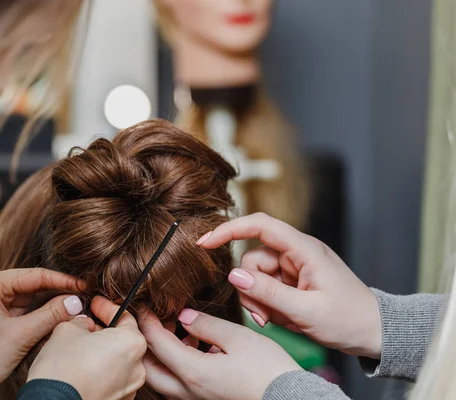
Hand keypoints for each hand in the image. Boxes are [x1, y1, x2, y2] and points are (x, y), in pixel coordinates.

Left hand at [0, 268, 85, 385]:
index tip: (81, 285)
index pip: (33, 275)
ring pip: (29, 301)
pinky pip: (24, 314)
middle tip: (81, 298)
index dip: (61, 280)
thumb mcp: (18, 336)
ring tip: (73, 309)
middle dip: (57, 294)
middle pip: (32, 287)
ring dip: (50, 306)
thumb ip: (49, 316)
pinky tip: (58, 318)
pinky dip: (41, 317)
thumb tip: (75, 303)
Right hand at [27, 297, 147, 399]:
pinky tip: (83, 370)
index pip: (123, 316)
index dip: (106, 307)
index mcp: (131, 343)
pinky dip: (102, 373)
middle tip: (86, 326)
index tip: (95, 304)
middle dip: (105, 331)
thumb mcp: (67, 330)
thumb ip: (81, 322)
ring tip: (81, 350)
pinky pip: (113, 381)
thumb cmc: (62, 368)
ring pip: (118, 362)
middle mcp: (138, 367)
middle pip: (123, 341)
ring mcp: (129, 388)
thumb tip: (85, 325)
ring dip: (103, 353)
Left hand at [139, 308, 299, 399]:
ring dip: (162, 355)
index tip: (144, 305)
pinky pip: (179, 386)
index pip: (156, 343)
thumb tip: (184, 316)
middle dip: (145, 343)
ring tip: (178, 331)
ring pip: (162, 380)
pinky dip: (178, 365)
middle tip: (154, 321)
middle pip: (149, 369)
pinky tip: (196, 348)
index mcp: (193, 373)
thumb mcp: (238, 338)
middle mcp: (188, 392)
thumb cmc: (269, 371)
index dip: (147, 321)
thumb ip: (206, 325)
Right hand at [198, 212, 381, 358]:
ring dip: (258, 301)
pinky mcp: (292, 280)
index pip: (259, 226)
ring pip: (255, 277)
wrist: (373, 332)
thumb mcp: (306, 311)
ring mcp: (293, 267)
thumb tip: (234, 275)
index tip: (205, 242)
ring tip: (276, 320)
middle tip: (263, 317)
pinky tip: (282, 319)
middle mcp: (296, 253)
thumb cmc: (349, 319)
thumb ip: (268, 292)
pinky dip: (267, 305)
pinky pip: (266, 288)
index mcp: (304, 249)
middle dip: (250, 289)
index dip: (229, 229)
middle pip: (252, 260)